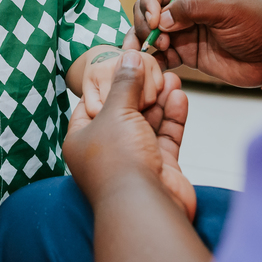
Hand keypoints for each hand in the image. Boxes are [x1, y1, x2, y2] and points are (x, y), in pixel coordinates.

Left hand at [65, 51, 194, 218]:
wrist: (145, 206)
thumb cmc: (118, 161)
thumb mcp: (116, 112)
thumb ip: (126, 83)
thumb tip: (129, 55)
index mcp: (81, 139)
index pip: (91, 104)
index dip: (106, 83)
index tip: (122, 64)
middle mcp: (106, 150)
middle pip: (123, 112)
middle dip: (139, 90)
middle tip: (153, 68)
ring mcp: (133, 160)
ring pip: (147, 123)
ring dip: (159, 101)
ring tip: (171, 78)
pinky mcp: (159, 167)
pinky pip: (165, 137)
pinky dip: (172, 117)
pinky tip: (179, 96)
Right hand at [126, 0, 261, 87]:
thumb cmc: (257, 23)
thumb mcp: (226, 7)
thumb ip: (191, 8)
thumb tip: (160, 20)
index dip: (148, 1)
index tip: (155, 20)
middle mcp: (184, 6)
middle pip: (147, 10)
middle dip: (144, 23)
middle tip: (154, 39)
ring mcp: (183, 31)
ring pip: (150, 33)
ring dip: (143, 42)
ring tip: (148, 53)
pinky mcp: (185, 53)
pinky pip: (160, 55)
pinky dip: (153, 60)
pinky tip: (154, 66)